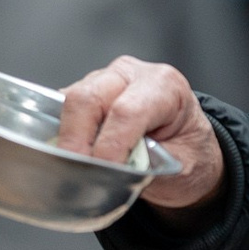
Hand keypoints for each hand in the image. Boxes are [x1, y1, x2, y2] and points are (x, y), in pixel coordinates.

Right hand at [54, 55, 225, 210]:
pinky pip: (60, 110)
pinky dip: (60, 135)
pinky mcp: (83, 93)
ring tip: (73, 170)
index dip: (109, 145)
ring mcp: (103, 81)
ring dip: (66, 139)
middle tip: (74, 174)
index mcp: (164, 86)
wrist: (187, 147)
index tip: (101, 172)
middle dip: (75, 140)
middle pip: (88, 98)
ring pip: (69, 102)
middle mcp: (130, 75)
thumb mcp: (184, 165)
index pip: (128, 111)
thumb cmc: (188, 151)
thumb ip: (149, 167)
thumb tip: (113, 172)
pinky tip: (69, 158)